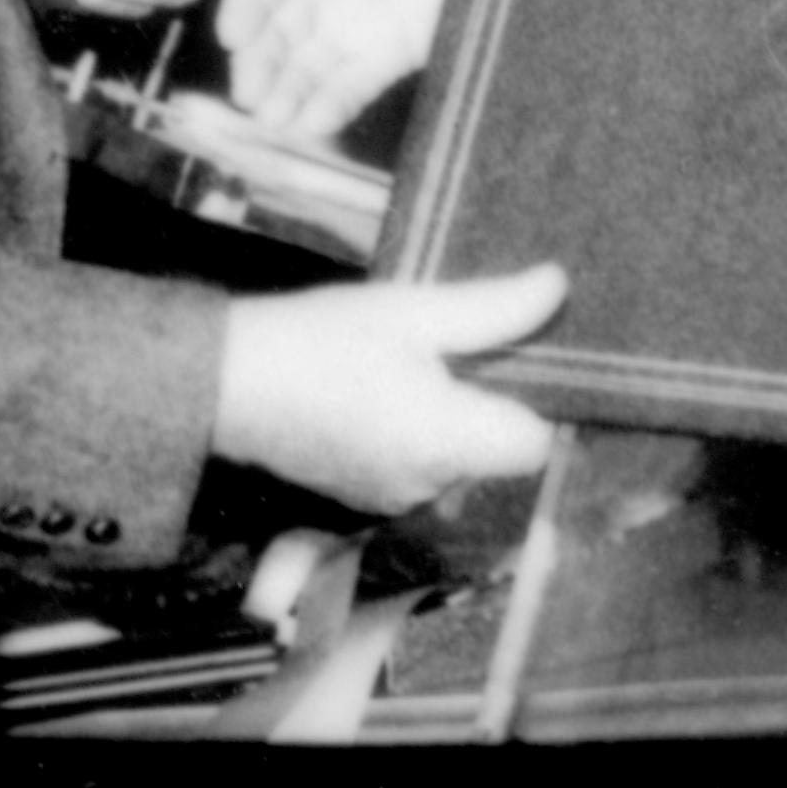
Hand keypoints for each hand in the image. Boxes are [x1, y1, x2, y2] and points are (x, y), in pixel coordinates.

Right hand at [212, 264, 566, 515]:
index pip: (535, 445)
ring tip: (403, 366)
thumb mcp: (412, 310)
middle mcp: (428, 485)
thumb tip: (558, 288)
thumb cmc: (323, 340)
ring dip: (446, 419)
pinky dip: (411, 437)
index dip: (533, 402)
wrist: (227, 384)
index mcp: (447, 442)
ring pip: (455, 460)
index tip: (507, 360)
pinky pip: (416, 470)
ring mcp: (393, 498)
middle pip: (494, 451)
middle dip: (484, 403)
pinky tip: (376, 393)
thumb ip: (493, 309)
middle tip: (445, 347)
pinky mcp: (364, 498)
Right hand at [217, 0, 467, 138]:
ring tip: (274, 120)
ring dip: (288, 93)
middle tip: (248, 93)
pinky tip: (316, 123)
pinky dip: (335, 104)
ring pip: (309, 65)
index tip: (232, 33)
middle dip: (260, 63)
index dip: (245, 3)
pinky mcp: (388, 53)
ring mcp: (350, 24)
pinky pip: (355, 83)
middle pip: (277, 31)